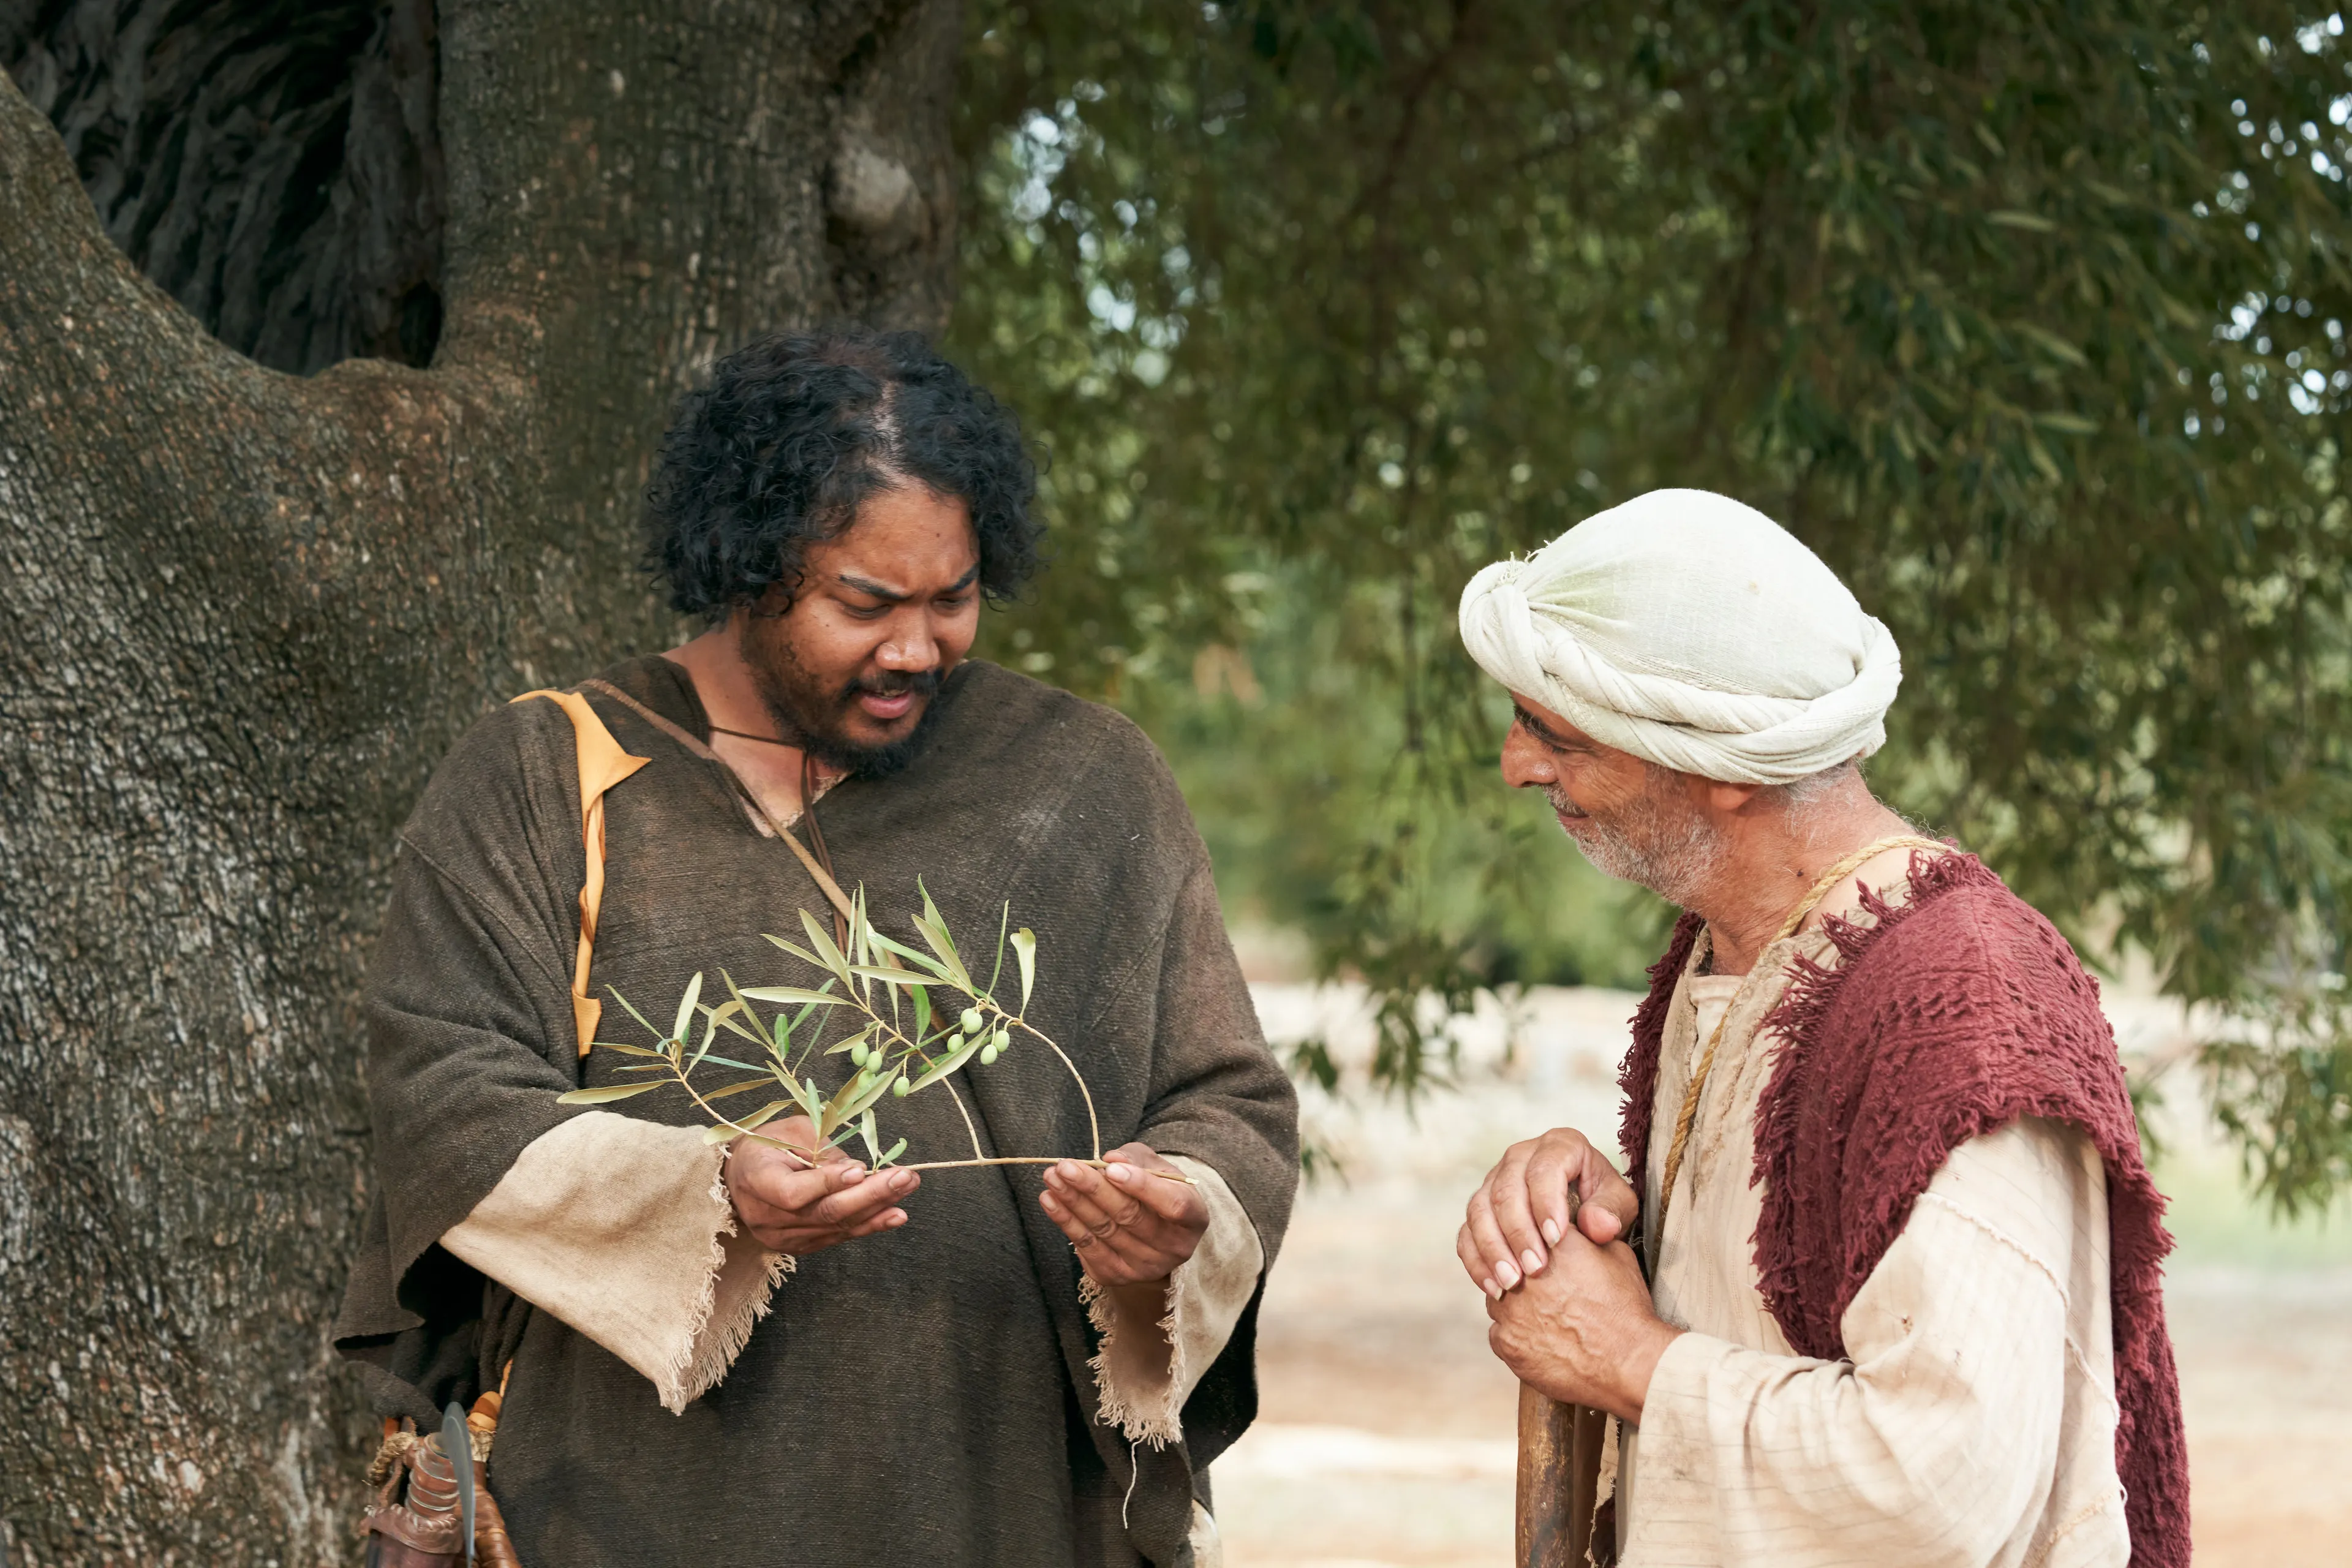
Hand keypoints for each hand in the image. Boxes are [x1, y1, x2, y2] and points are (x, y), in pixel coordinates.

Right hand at [725, 1116, 919, 1253]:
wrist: (739, 1178)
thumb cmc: (766, 1146)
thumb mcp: (789, 1132)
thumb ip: (821, 1149)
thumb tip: (858, 1171)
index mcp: (756, 1181)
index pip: (794, 1193)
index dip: (827, 1183)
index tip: (861, 1169)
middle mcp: (766, 1217)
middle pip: (824, 1212)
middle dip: (870, 1194)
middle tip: (904, 1177)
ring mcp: (783, 1237)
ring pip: (836, 1227)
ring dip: (877, 1209)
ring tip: (907, 1189)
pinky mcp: (800, 1246)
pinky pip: (838, 1237)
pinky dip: (868, 1225)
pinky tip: (894, 1214)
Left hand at [1039, 1144, 1208, 1289]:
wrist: (1156, 1233)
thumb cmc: (1159, 1190)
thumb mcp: (1159, 1168)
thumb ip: (1137, 1159)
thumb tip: (1111, 1158)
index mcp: (1194, 1217)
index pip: (1172, 1205)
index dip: (1141, 1186)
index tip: (1110, 1167)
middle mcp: (1174, 1248)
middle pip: (1129, 1217)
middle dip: (1092, 1189)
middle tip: (1065, 1166)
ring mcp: (1145, 1267)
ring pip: (1103, 1231)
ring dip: (1072, 1203)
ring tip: (1051, 1178)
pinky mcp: (1117, 1276)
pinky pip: (1088, 1248)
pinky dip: (1066, 1222)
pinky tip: (1049, 1200)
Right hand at [1458, 1126, 1638, 1297]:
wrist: (1584, 1211)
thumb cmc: (1603, 1204)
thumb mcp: (1619, 1204)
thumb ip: (1611, 1211)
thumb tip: (1597, 1225)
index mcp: (1559, 1146)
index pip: (1544, 1168)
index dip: (1546, 1203)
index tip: (1556, 1240)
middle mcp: (1520, 1156)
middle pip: (1506, 1189)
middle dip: (1519, 1232)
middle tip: (1535, 1269)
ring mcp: (1495, 1179)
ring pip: (1480, 1209)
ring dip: (1493, 1248)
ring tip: (1513, 1283)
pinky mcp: (1481, 1207)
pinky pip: (1467, 1231)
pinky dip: (1476, 1260)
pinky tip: (1494, 1287)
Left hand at [1486, 1227, 1680, 1423]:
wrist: (1629, 1363)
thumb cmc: (1626, 1310)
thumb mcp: (1616, 1254)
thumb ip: (1586, 1234)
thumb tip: (1571, 1227)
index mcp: (1549, 1243)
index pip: (1529, 1232)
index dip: (1539, 1248)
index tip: (1551, 1262)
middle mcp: (1521, 1272)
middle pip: (1507, 1264)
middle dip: (1523, 1275)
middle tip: (1549, 1293)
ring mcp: (1509, 1309)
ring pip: (1498, 1298)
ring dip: (1515, 1305)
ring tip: (1546, 1318)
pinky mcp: (1505, 1343)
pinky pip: (1499, 1333)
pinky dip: (1515, 1337)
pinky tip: (1541, 1342)